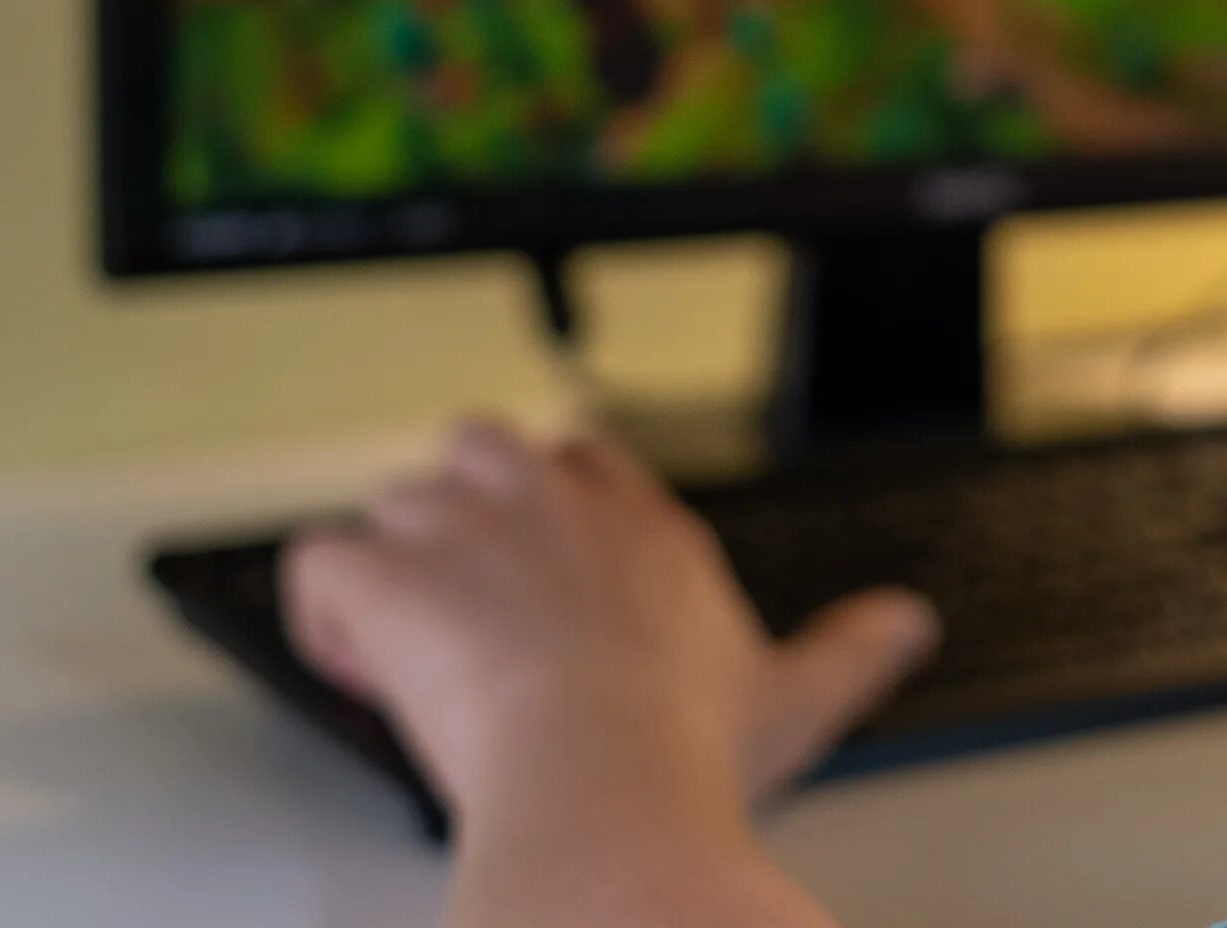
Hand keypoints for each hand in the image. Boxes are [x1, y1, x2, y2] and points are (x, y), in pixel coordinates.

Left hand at [283, 422, 935, 834]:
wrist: (602, 781)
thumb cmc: (687, 750)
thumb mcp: (796, 695)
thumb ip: (853, 649)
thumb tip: (909, 623)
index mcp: (642, 528)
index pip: (589, 460)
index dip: (559, 506)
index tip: (554, 578)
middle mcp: (553, 505)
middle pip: (486, 446)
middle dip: (466, 506)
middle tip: (471, 602)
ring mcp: (465, 531)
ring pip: (397, 501)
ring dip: (395, 563)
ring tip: (410, 648)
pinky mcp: (387, 577)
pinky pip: (318, 561)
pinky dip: (324, 611)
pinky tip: (353, 662)